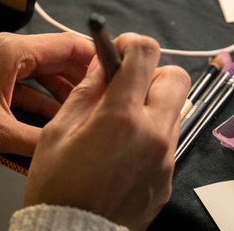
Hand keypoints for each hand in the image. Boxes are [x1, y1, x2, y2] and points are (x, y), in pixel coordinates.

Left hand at [0, 32, 94, 156]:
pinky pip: (25, 83)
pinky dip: (42, 97)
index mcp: (12, 51)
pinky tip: (57, 114)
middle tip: (106, 95)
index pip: (66, 44)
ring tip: (86, 107)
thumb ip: (38, 139)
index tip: (114, 70)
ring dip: (63, 90)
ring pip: (42, 72)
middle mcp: (7, 50)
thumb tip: (68, 148)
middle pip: (57, 57)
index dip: (93, 56)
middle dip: (82, 76)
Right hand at [24, 33, 190, 229]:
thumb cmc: (57, 188)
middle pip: (176, 77)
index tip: (118, 51)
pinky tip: (125, 151)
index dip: (130, 44)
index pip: (145, 55)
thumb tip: (102, 64)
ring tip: (121, 124)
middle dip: (151, 73)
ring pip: (174, 109)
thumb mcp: (58, 133)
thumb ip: (86, 92)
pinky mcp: (168, 178)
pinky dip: (152, 134)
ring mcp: (165, 158)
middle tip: (125, 88)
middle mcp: (153, 134)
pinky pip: (168, 141)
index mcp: (121, 118)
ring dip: (152, 105)